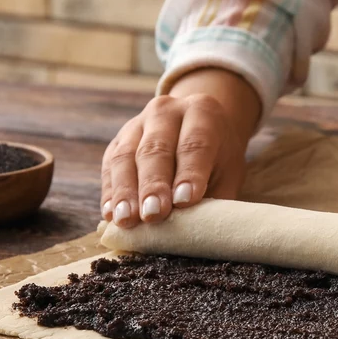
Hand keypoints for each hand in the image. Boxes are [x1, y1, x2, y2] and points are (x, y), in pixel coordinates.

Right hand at [101, 68, 260, 226]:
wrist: (197, 127)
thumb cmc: (217, 156)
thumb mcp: (228, 170)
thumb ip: (216, 195)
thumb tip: (199, 227)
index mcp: (202, 112)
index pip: (195, 144)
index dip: (189, 173)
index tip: (184, 202)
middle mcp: (166, 111)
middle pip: (156, 150)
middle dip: (153, 185)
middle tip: (153, 215)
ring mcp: (136, 124)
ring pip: (126, 157)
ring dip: (125, 192)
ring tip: (127, 220)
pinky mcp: (117, 141)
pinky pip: (108, 167)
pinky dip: (110, 192)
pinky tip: (110, 215)